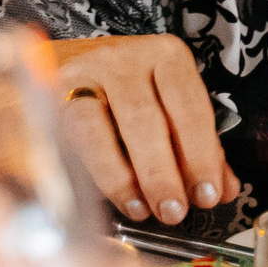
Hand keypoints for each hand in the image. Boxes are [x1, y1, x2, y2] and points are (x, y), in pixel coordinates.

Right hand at [50, 34, 237, 226]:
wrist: (61, 59)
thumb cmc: (127, 91)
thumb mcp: (170, 107)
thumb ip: (196, 145)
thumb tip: (221, 190)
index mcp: (165, 56)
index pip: (189, 107)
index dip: (200, 155)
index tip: (207, 194)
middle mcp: (121, 58)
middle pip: (145, 119)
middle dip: (162, 172)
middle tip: (173, 210)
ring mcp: (79, 74)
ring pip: (97, 127)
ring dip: (123, 177)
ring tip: (142, 209)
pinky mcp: (46, 94)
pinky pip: (68, 137)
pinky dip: (93, 171)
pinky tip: (110, 196)